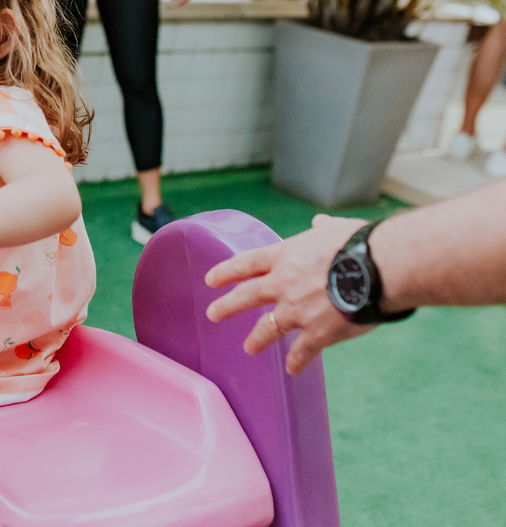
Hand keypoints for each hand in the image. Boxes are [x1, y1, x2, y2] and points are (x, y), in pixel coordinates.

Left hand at [204, 214, 375, 373]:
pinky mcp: (318, 333)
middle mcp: (283, 284)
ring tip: (249, 348)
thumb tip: (319, 223)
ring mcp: (297, 311)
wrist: (381, 268)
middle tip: (213, 314)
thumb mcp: (335, 229)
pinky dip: (298, 361)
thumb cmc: (361, 243)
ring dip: (257, 339)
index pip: (246, 263)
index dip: (226, 272)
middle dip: (227, 306)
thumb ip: (322, 230)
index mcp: (285, 256)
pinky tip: (293, 369)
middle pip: (246, 296)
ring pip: (268, 328)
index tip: (211, 280)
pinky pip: (302, 351)